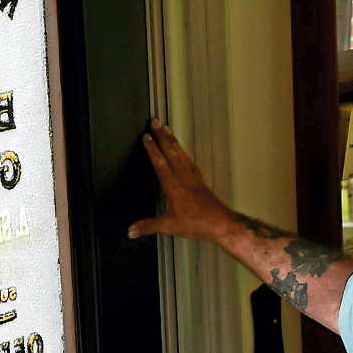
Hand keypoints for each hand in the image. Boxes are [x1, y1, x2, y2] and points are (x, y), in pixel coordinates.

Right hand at [128, 119, 230, 241]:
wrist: (221, 224)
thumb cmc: (198, 223)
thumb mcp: (169, 226)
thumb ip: (148, 226)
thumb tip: (131, 231)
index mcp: (174, 186)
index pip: (160, 162)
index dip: (152, 148)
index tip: (146, 136)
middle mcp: (184, 177)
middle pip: (171, 151)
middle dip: (162, 135)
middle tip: (156, 121)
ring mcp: (194, 177)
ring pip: (181, 153)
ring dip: (173, 140)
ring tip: (167, 129)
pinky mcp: (200, 181)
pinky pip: (190, 161)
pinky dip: (184, 153)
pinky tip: (183, 151)